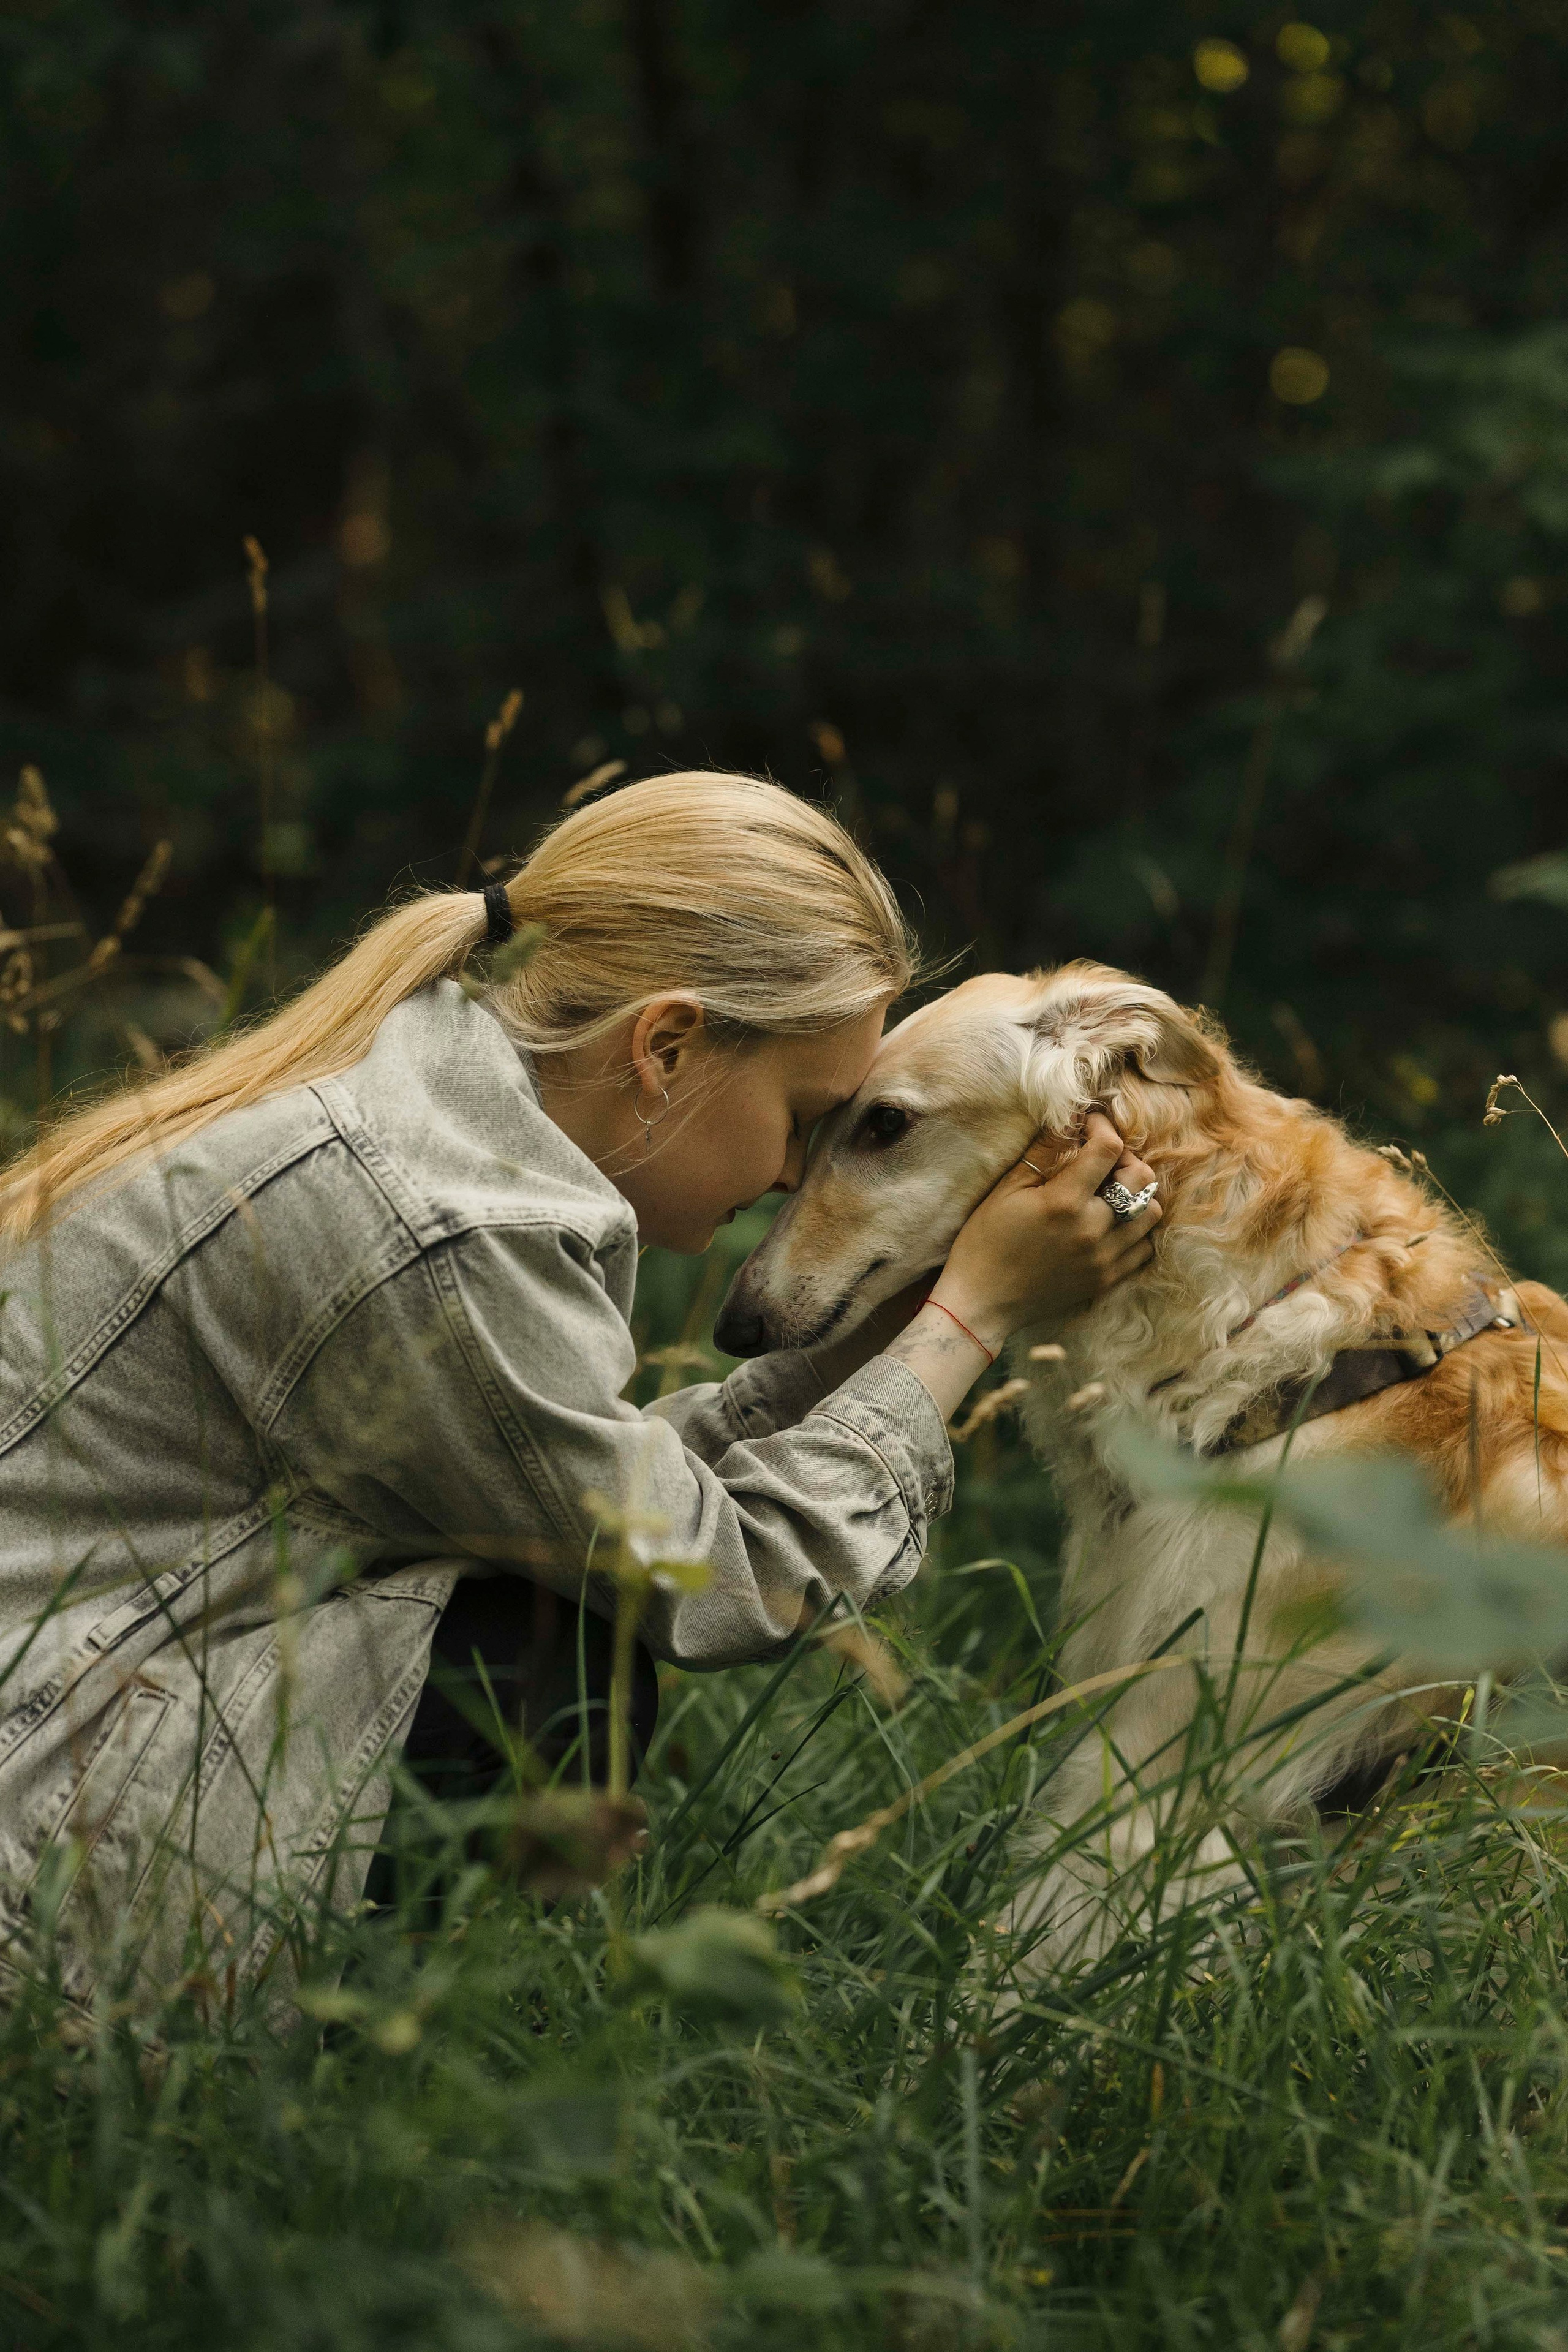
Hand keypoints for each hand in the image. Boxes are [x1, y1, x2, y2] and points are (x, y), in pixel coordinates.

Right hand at [931, 1112, 1159, 1353]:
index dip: (1103, 1126)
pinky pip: (1144, 1247)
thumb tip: (1069, 1121)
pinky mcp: (1108, 1279)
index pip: (1108, 1149)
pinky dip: (1135, 1229)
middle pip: (1142, 1177)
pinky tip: (1110, 1224)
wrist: (983, 1301)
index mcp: (1064, 1202)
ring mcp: (1105, 1258)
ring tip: (1110, 1193)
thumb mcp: (1007, 1190)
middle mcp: (1093, 1230)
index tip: (1090, 1123)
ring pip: (1152, 1212)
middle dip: (1124, 1157)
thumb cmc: (986, 1241)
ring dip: (1137, 1194)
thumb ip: (1043, 1153)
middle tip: (1101, 1159)